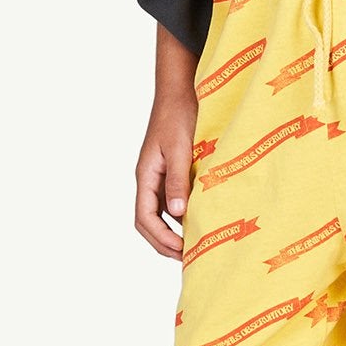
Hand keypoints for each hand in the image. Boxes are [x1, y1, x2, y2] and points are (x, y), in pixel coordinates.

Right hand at [135, 83, 197, 257]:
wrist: (181, 89)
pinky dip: (182, 214)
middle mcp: (149, 178)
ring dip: (173, 230)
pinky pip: (172, 199)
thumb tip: (178, 214)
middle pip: (148, 220)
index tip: (181, 250)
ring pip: (160, 212)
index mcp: (145, 175)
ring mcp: (159, 174)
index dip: (160, 238)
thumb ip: (178, 180)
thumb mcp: (180, 148)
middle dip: (164, 242)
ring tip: (195, 244)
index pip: (144, 217)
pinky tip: (200, 218)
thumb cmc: (179, 115)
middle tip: (188, 257)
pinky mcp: (172, 169)